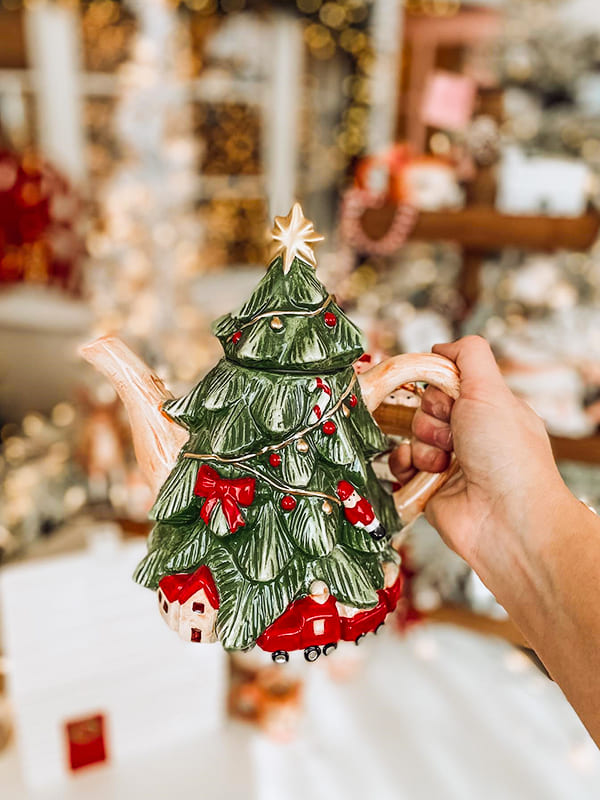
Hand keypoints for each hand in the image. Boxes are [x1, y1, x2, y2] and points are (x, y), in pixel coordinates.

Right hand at [390, 336, 571, 584]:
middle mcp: (470, 435)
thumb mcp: (492, 390)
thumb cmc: (508, 456)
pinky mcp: (429, 488)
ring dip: (422, 445)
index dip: (440, 388)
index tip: (449, 399)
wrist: (507, 520)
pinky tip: (423, 472)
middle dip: (432, 418)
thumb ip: (468, 355)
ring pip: (411, 436)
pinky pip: (400, 465)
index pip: (447, 383)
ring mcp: (449, 462)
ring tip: (445, 462)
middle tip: (453, 434)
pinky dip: (405, 466)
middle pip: (426, 407)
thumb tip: (440, 346)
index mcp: (489, 410)